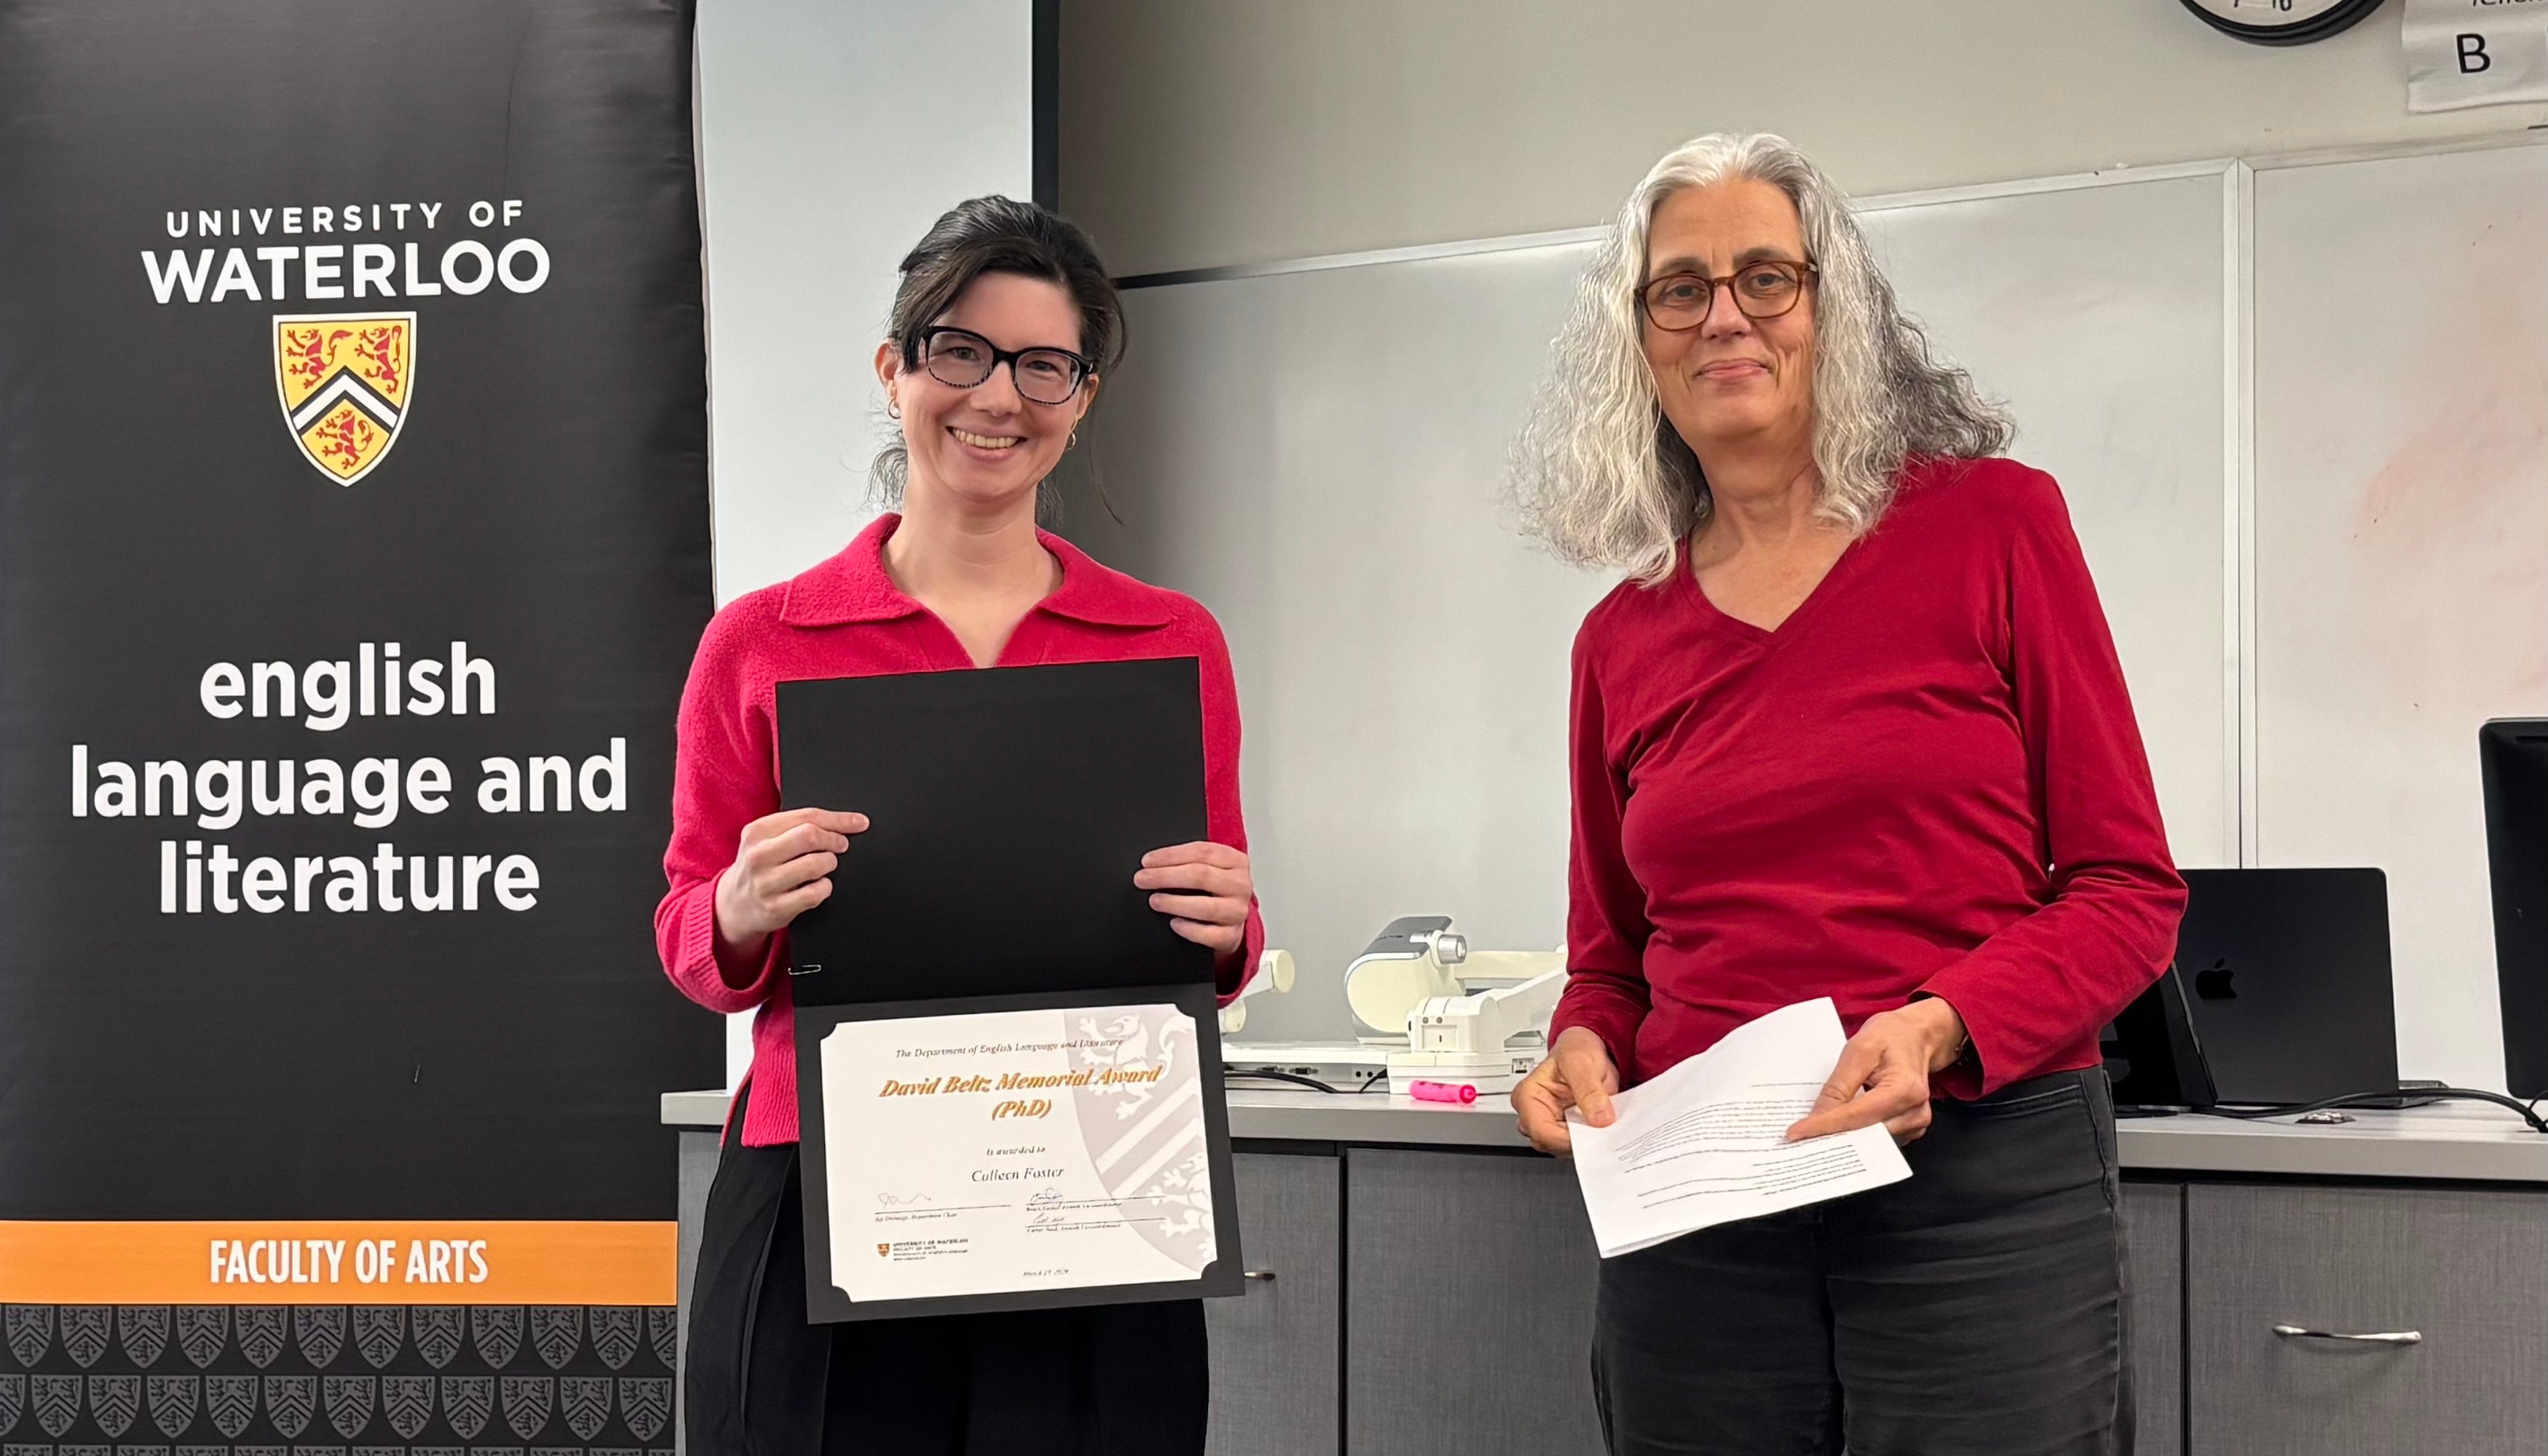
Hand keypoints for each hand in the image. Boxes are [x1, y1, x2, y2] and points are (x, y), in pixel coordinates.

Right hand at [713, 807, 869, 960]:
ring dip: (830, 864)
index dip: (839, 819)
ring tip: (826, 866)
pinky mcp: (776, 908)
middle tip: (841, 846)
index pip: (807, 816)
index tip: (859, 823)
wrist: (735, 904)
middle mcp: (758, 856)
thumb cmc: (761, 866)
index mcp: (757, 831)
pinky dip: (825, 887)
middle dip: (834, 840)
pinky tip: (819, 885)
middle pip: (810, 835)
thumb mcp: (767, 839)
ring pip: (815, 864)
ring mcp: (765, 883)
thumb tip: (845, 822)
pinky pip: (815, 893)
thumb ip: (797, 826)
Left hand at [1133, 842, 1252, 956]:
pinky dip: (1189, 929)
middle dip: (1166, 877)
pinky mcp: (1233, 935)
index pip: (1202, 852)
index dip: (1171, 855)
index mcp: (1235, 861)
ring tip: (1155, 901)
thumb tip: (1152, 865)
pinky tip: (1174, 923)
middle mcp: (1240, 885)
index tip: (1147, 861)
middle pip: (1201, 876)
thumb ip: (1187, 861)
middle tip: (1142, 879)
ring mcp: (1237, 911)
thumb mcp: (1209, 866)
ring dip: (1175, 903)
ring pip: (1206, 907)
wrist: (1231, 916)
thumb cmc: (1214, 887)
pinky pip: (1210, 935)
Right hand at [1512, 1027, 1619, 1155]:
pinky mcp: (1565, 1131)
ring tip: (1602, 1123)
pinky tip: (1602, 1126)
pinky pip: (1577, 1145)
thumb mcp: (1581, 1062)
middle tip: (1602, 1128)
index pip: (1541, 1131)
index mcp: (1527, 1096)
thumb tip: (1600, 1117)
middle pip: (1551, 1144)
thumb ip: (1589, 1089)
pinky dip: (1591, 1140)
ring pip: (1564, 1149)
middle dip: (1578, 1141)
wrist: (1588, 1050)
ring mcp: (1549, 1124)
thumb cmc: (1576, 1050)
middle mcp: (1533, 1114)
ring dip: (1586, 1141)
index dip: (1568, 1138)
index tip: (1592, 1132)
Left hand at [1785, 998, 1966, 1145]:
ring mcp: (1916, 1123)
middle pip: (1865, 1135)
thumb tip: (1819, 1116)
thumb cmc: (1890, 1036)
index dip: (1824, 1126)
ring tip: (1814, 1138)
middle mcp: (1915, 1112)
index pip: (1856, 1117)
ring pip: (1871, 1142)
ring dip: (1844, 1140)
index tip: (1795, 1134)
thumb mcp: (1859, 1050)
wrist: (1917, 1035)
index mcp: (1904, 1089)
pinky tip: (1839, 1132)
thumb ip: (1839, 1085)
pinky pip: (1879, 1139)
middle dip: (1831, 1138)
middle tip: (1799, 1142)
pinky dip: (1858, 1137)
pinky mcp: (1911, 1128)